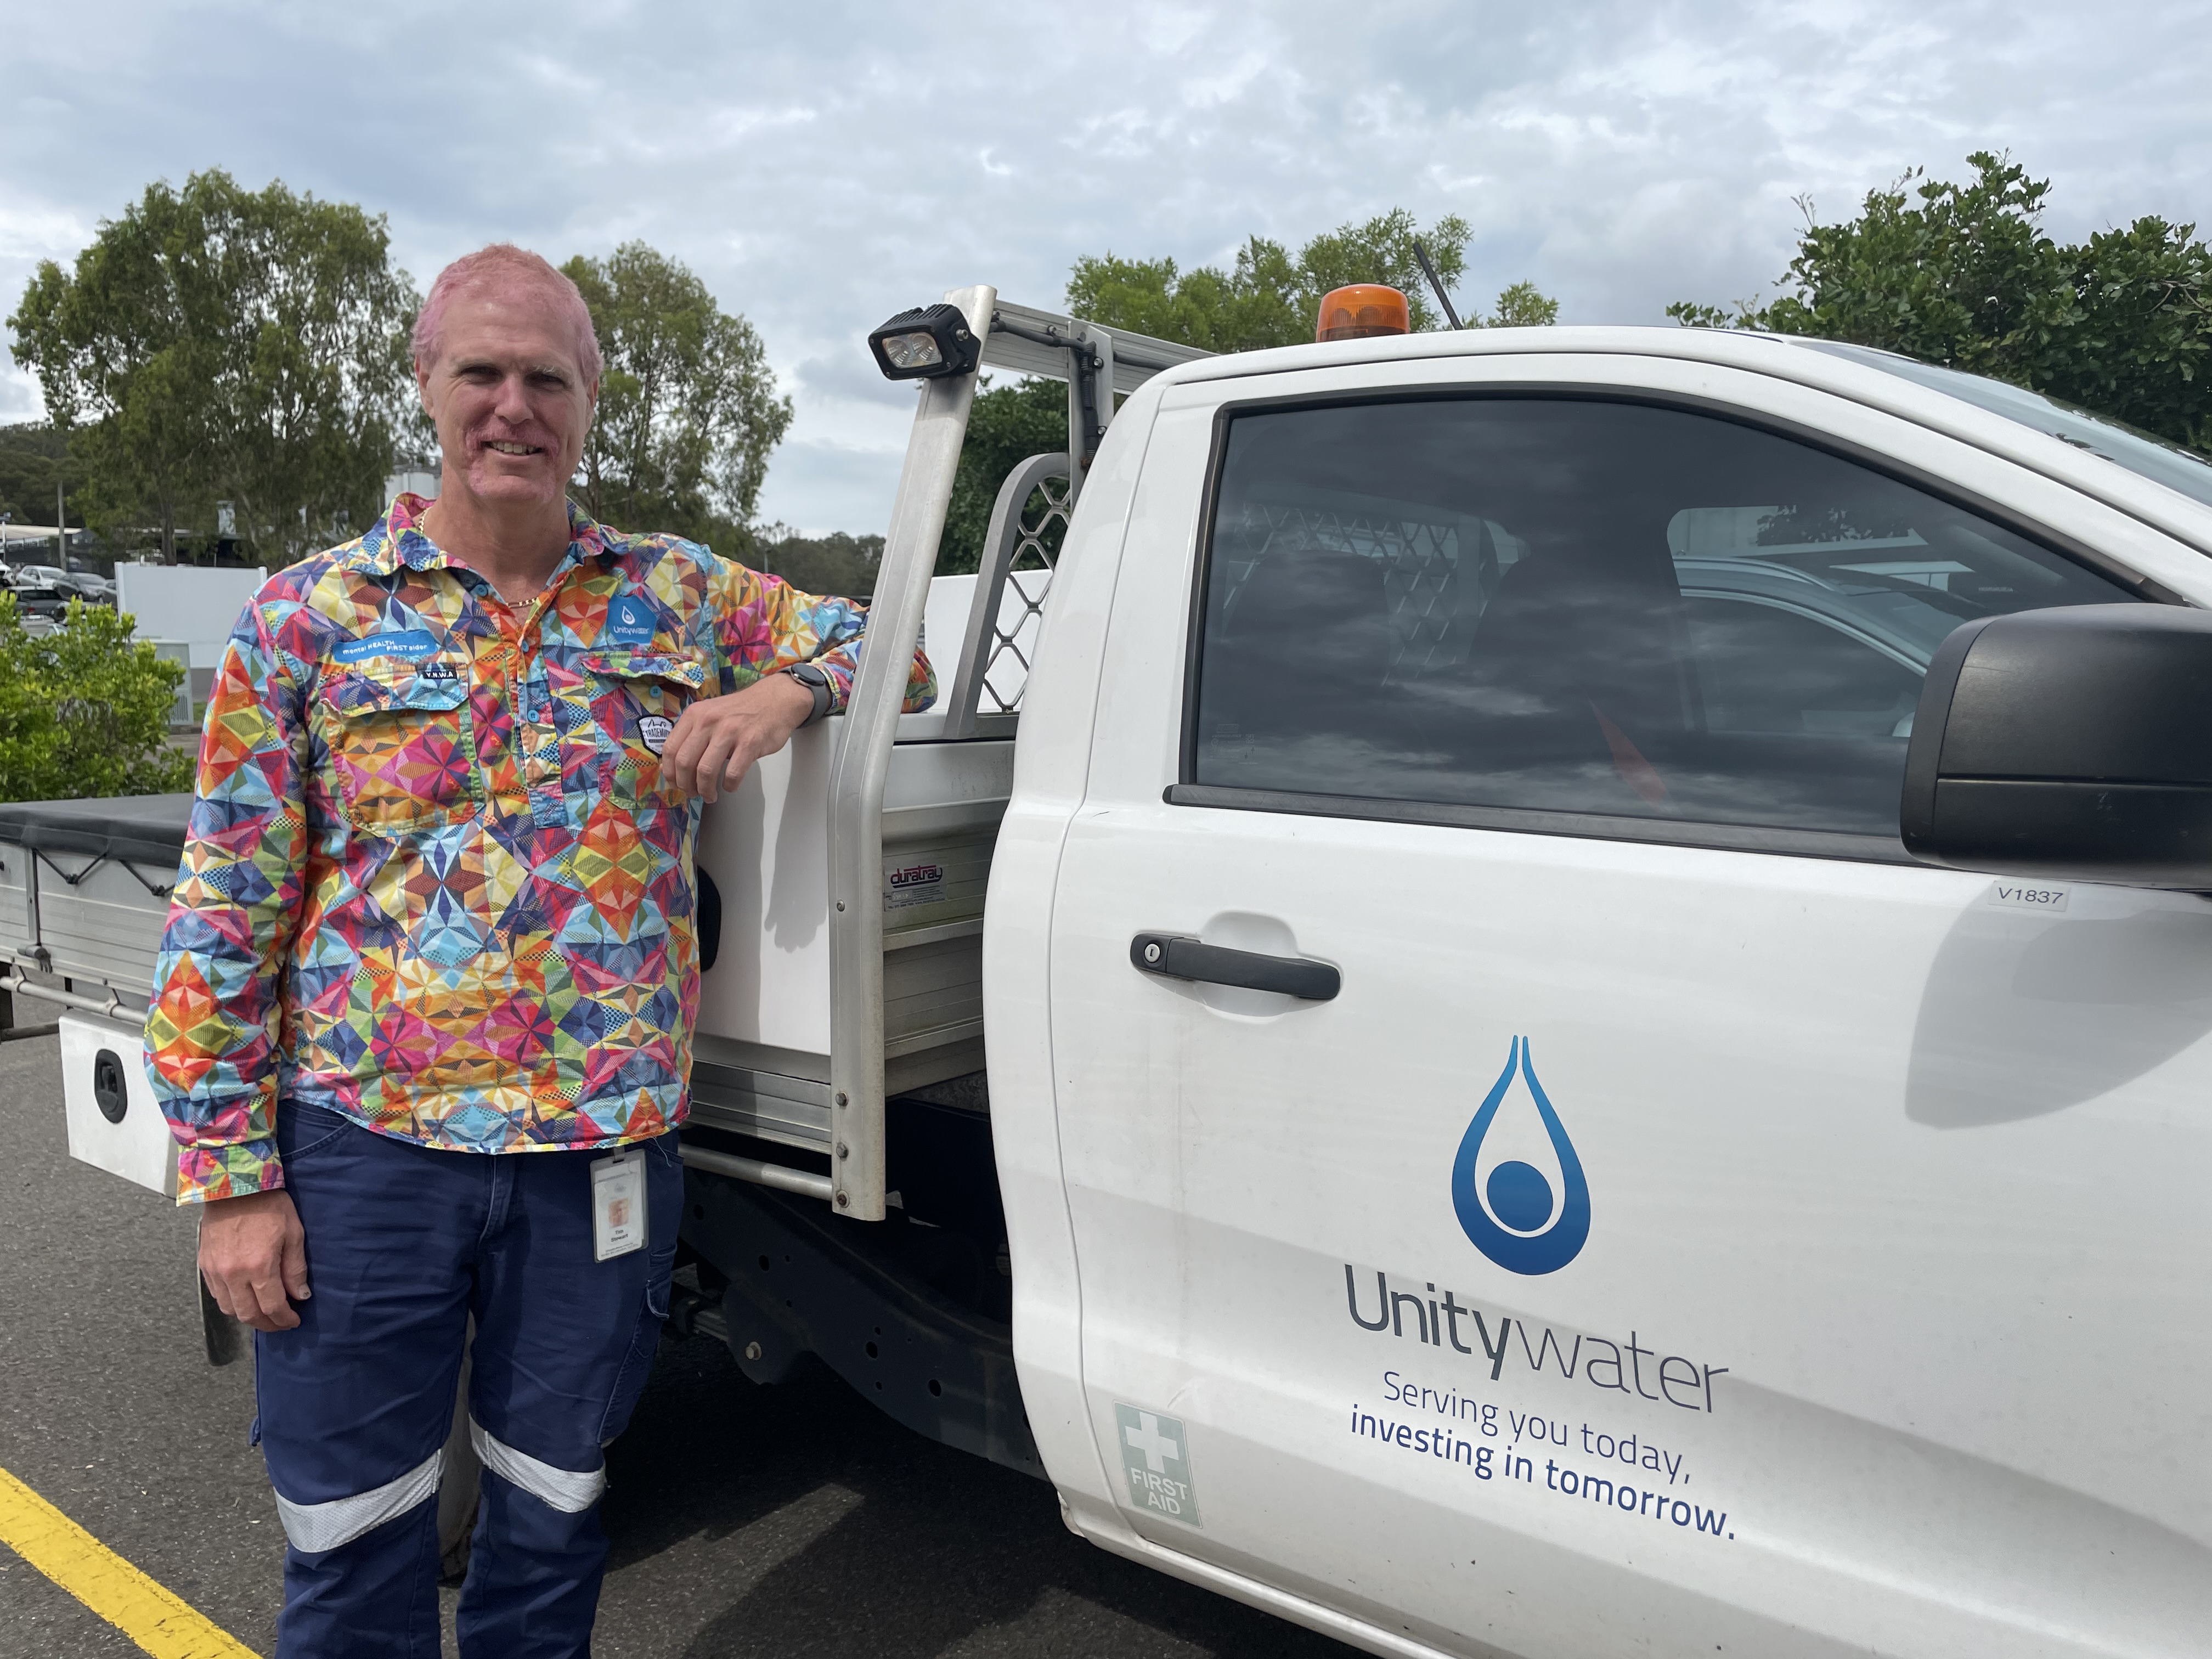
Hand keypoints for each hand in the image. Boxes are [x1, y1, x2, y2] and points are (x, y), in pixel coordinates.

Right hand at [199, 1189, 308, 1332]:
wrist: (233, 1185)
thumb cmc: (269, 1205)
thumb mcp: (293, 1233)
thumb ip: (295, 1268)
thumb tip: (300, 1296)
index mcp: (259, 1266)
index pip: (272, 1306)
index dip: (284, 1319)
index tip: (293, 1321)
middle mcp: (233, 1273)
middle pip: (248, 1315)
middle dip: (267, 1324)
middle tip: (280, 1323)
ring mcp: (215, 1271)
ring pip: (230, 1309)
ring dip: (248, 1316)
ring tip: (264, 1313)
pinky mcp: (204, 1265)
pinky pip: (216, 1295)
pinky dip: (231, 1303)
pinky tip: (244, 1298)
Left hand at [660, 672, 814, 802]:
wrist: (775, 700)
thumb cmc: (740, 712)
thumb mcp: (710, 715)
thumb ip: (692, 735)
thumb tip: (673, 767)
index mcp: (694, 715)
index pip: (670, 748)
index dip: (670, 772)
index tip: (676, 783)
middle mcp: (708, 721)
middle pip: (685, 762)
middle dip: (686, 785)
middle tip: (692, 793)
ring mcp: (729, 732)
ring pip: (706, 770)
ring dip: (705, 790)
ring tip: (710, 796)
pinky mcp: (750, 743)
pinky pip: (733, 773)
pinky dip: (729, 785)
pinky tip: (730, 786)